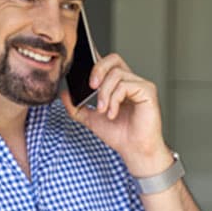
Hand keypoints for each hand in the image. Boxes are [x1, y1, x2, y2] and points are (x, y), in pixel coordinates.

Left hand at [61, 53, 172, 176]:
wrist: (134, 151)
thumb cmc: (120, 135)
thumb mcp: (91, 119)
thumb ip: (77, 107)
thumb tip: (64, 94)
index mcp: (120, 84)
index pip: (107, 62)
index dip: (95, 61)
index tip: (83, 76)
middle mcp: (131, 81)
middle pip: (113, 59)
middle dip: (98, 70)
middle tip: (90, 87)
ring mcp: (141, 85)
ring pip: (116, 74)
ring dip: (104, 93)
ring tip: (103, 110)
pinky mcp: (148, 91)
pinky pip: (125, 85)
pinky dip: (115, 99)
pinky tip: (113, 114)